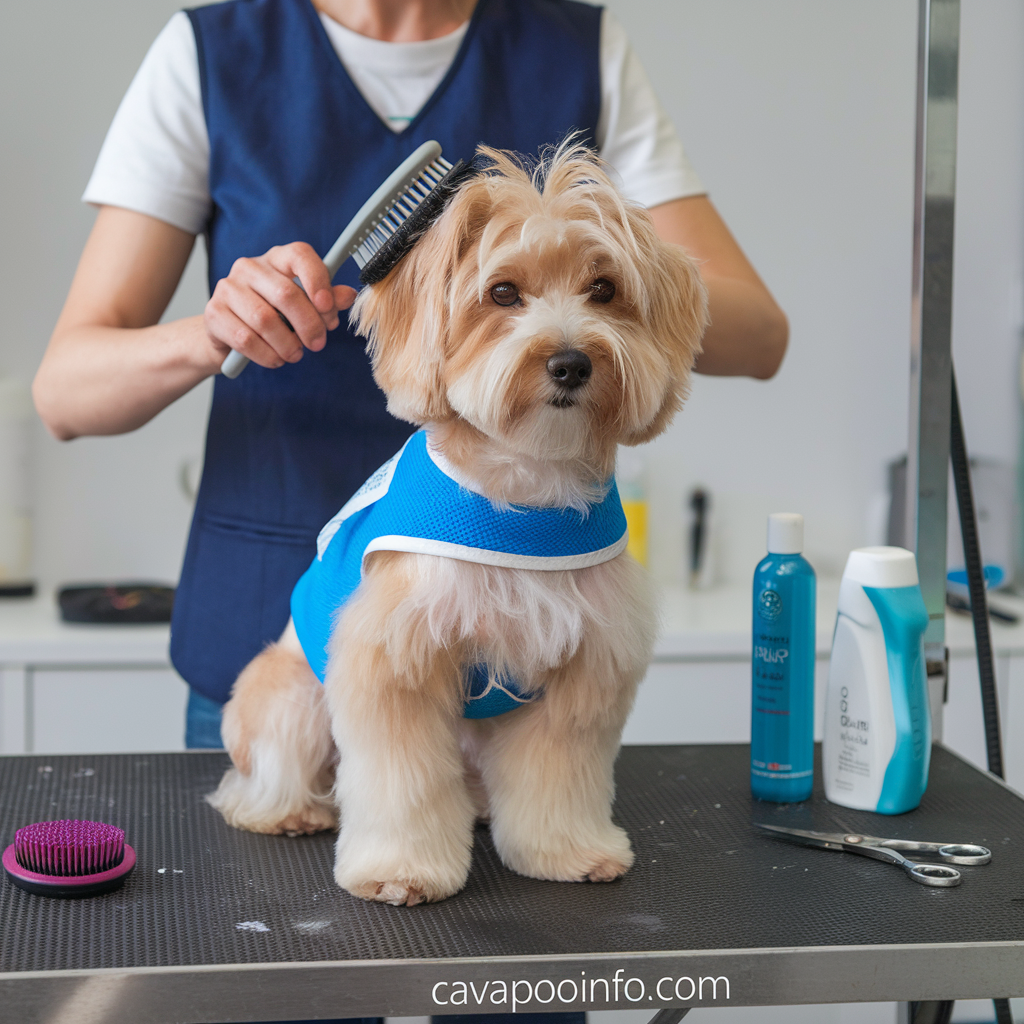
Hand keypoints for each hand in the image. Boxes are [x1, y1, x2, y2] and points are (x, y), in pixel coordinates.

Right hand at [204, 242, 357, 368]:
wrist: (228, 333)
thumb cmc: (273, 315)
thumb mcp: (303, 306)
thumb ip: (327, 301)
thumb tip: (349, 295)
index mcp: (277, 259)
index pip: (300, 255)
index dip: (318, 280)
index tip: (328, 309)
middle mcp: (250, 267)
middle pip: (286, 294)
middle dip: (309, 325)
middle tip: (318, 344)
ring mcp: (228, 288)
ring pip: (265, 321)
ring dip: (288, 345)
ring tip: (295, 354)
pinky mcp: (214, 313)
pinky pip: (246, 340)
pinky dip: (268, 355)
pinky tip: (276, 359)